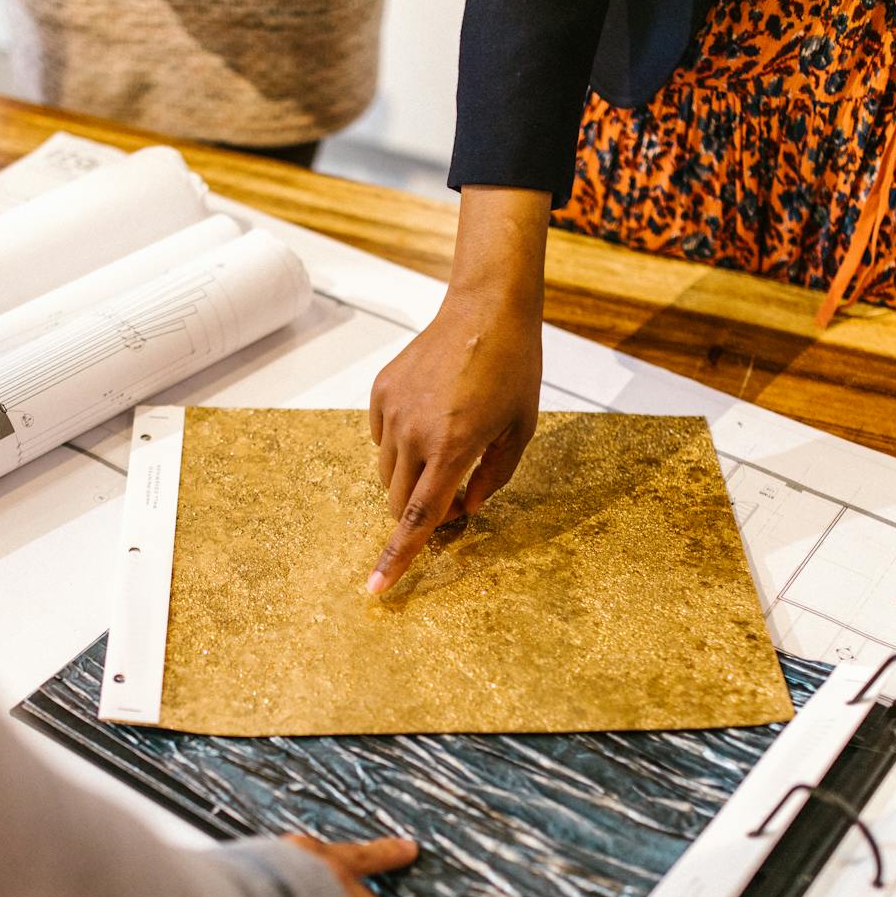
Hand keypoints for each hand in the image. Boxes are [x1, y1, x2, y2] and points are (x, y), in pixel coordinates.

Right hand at [365, 186, 550, 593]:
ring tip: (449, 441)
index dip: (397, 557)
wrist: (486, 308)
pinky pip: (382, 439)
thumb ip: (493, 479)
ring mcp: (392, 410)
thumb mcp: (520, 431)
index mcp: (453, 447)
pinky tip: (433, 415)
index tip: (375, 588)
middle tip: (458, 488)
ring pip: (388, 473)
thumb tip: (463, 509)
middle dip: (420, 510)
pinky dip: (402, 444)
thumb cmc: (513, 369)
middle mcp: (415, 432)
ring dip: (413, 477)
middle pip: (399, 501)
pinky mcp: (381, 392)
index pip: (418, 517)